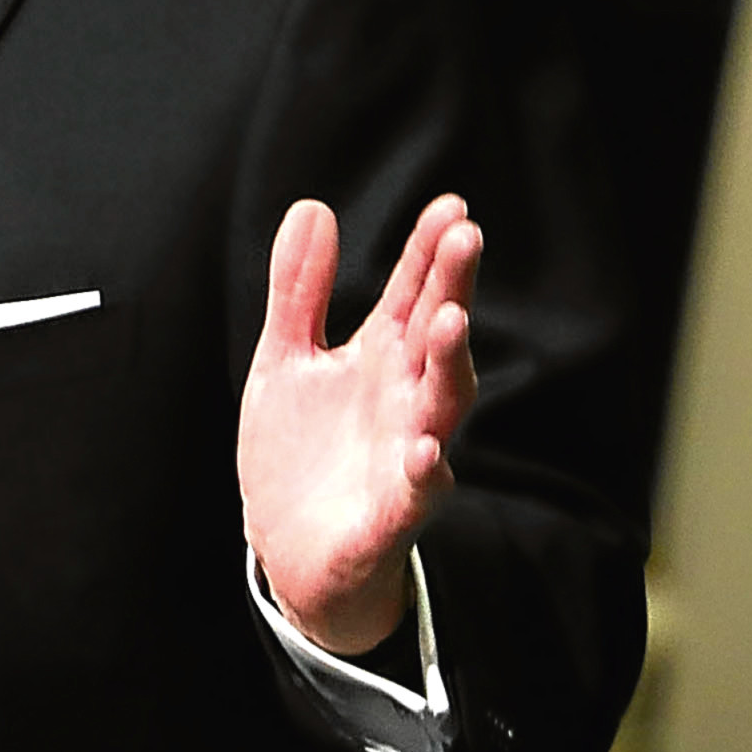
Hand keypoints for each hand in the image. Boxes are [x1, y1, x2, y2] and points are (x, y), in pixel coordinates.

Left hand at [238, 194, 480, 655]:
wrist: (287, 546)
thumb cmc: (300, 448)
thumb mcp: (287, 357)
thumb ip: (301, 289)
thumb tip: (313, 206)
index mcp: (381, 356)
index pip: (413, 292)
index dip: (429, 250)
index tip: (451, 205)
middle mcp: (405, 397)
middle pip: (437, 335)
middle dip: (451, 287)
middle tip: (465, 237)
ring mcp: (405, 453)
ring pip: (442, 404)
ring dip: (450, 364)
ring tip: (450, 320)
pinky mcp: (393, 512)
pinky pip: (418, 490)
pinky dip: (425, 470)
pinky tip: (426, 448)